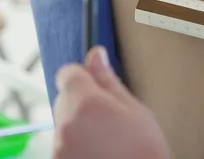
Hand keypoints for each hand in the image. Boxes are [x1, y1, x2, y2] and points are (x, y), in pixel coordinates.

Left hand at [53, 46, 171, 158]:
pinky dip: (75, 146)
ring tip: (107, 141)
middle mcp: (65, 125)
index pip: (67, 74)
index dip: (81, 77)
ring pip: (63, 124)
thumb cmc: (145, 152)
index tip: (95, 86)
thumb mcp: (135, 111)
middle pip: (63, 99)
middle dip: (81, 103)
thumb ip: (109, 81)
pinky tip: (99, 153)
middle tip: (109, 119)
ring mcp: (58, 148)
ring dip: (78, 126)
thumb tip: (96, 54)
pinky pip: (63, 145)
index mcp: (86, 103)